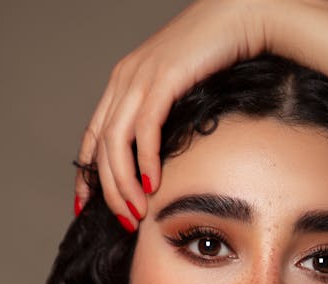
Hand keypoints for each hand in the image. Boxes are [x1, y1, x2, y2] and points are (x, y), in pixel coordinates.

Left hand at [75, 0, 270, 227]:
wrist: (239, 18)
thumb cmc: (214, 58)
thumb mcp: (178, 92)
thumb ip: (162, 118)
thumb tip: (160, 157)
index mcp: (123, 84)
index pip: (93, 137)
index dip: (87, 174)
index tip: (88, 204)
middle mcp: (124, 81)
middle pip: (102, 147)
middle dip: (108, 190)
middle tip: (124, 220)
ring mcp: (141, 78)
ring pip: (117, 142)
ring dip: (124, 183)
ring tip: (137, 212)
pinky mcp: (163, 79)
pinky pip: (146, 128)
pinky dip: (147, 160)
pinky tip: (154, 183)